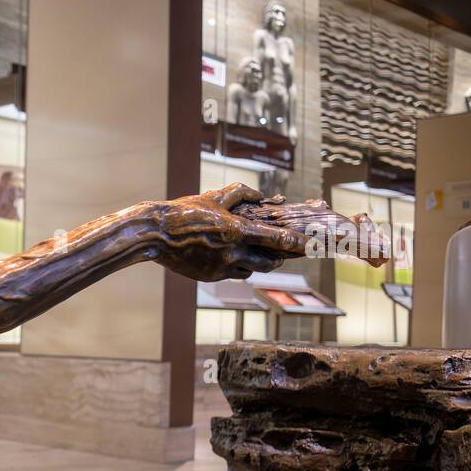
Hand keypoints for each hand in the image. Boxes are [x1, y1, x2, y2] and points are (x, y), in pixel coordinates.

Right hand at [145, 183, 306, 281]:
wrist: (156, 235)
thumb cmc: (184, 212)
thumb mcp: (213, 196)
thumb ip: (240, 193)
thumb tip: (260, 195)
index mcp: (237, 231)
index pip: (278, 240)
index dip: (299, 244)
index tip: (314, 245)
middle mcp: (233, 253)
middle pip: (271, 262)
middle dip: (281, 258)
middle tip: (283, 252)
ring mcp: (222, 268)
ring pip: (252, 270)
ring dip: (258, 262)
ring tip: (255, 252)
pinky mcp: (211, 277)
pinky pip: (232, 273)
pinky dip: (236, 265)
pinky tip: (229, 255)